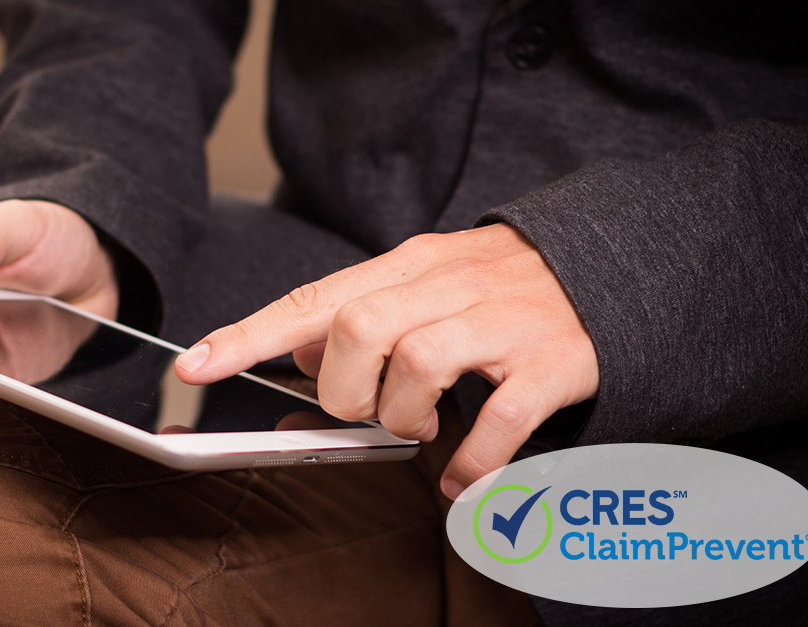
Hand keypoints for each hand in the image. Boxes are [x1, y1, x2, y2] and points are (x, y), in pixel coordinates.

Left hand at [174, 223, 598, 498]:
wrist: (612, 260)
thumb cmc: (502, 284)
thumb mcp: (425, 281)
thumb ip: (360, 310)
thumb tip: (297, 350)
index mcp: (410, 266)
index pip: (313, 298)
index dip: (249, 335)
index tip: (195, 366)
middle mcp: (450, 285)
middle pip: (359, 328)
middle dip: (346, 387)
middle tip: (367, 409)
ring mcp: (501, 322)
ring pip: (418, 364)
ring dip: (403, 415)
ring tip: (418, 426)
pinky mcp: (550, 363)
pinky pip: (498, 421)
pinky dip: (470, 461)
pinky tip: (461, 477)